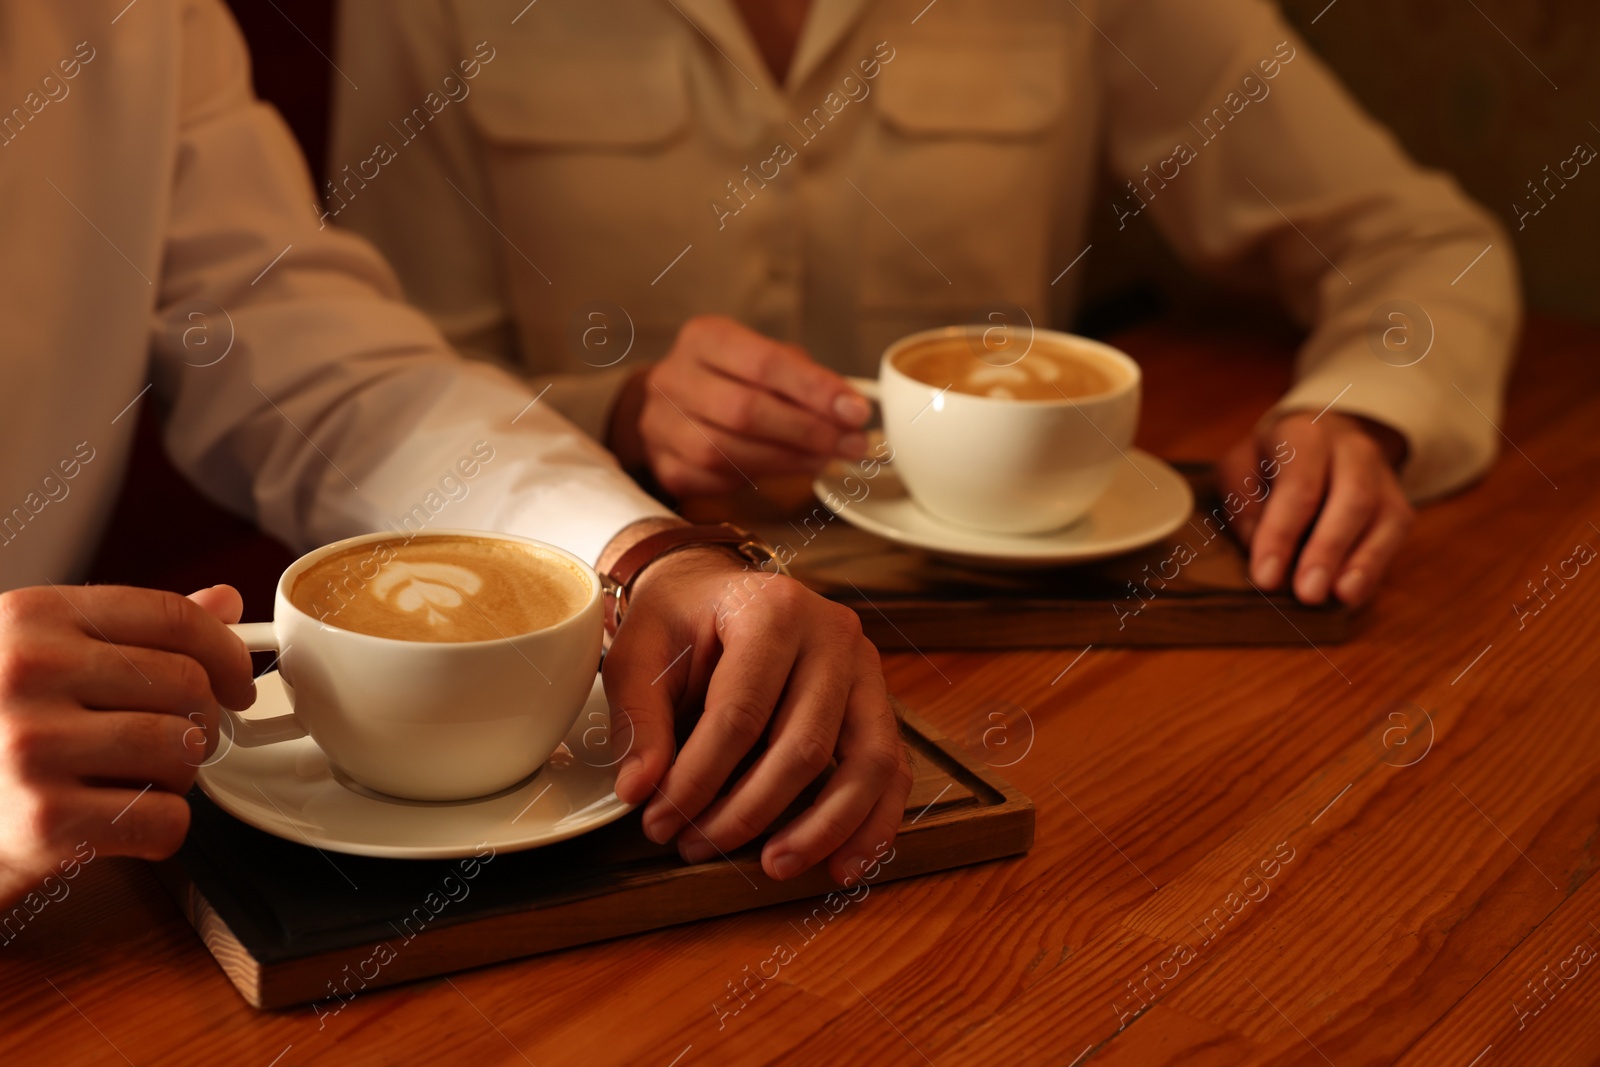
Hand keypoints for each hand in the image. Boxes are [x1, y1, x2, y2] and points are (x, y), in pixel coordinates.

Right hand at [0, 584, 253, 909]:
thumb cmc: (2, 731)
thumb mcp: (47, 657)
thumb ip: (134, 629)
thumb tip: (223, 602)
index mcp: (32, 617)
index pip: (172, 616)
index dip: (226, 652)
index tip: (239, 681)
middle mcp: (26, 672)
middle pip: (187, 684)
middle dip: (201, 719)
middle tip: (175, 740)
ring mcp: (32, 745)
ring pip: (182, 748)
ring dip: (180, 773)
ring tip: (136, 778)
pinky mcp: (44, 819)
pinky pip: (165, 818)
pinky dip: (162, 827)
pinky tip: (121, 820)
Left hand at [601, 545, 911, 884]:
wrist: (717, 588)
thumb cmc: (680, 618)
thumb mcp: (639, 651)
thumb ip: (638, 718)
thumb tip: (640, 791)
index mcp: (774, 609)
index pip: (741, 713)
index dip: (699, 778)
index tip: (659, 820)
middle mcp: (833, 635)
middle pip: (804, 745)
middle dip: (748, 810)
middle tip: (696, 845)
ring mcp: (866, 670)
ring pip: (868, 763)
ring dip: (823, 828)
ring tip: (774, 866)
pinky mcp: (878, 703)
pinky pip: (893, 771)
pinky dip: (873, 824)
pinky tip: (843, 866)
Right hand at [610, 315, 872, 496]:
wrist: (670, 406)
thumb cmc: (731, 379)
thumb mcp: (766, 360)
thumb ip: (805, 379)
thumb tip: (849, 410)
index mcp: (704, 339)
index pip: (763, 363)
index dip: (814, 390)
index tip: (855, 411)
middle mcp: (673, 378)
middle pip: (744, 411)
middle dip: (807, 431)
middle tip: (851, 444)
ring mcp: (661, 425)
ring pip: (728, 451)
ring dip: (788, 460)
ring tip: (825, 459)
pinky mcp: (664, 466)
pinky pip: (714, 480)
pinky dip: (756, 479)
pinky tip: (785, 470)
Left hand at [1220, 411, 1412, 605]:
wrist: (1321, 437)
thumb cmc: (1271, 462)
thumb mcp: (1240, 470)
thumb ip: (1243, 505)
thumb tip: (1258, 550)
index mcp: (1304, 435)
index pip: (1298, 485)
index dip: (1282, 533)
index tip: (1265, 577)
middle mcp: (1352, 449)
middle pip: (1352, 497)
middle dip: (1328, 549)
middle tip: (1307, 593)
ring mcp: (1382, 475)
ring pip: (1383, 517)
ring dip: (1362, 562)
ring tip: (1339, 596)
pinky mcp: (1398, 503)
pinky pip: (1395, 535)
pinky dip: (1374, 567)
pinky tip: (1353, 593)